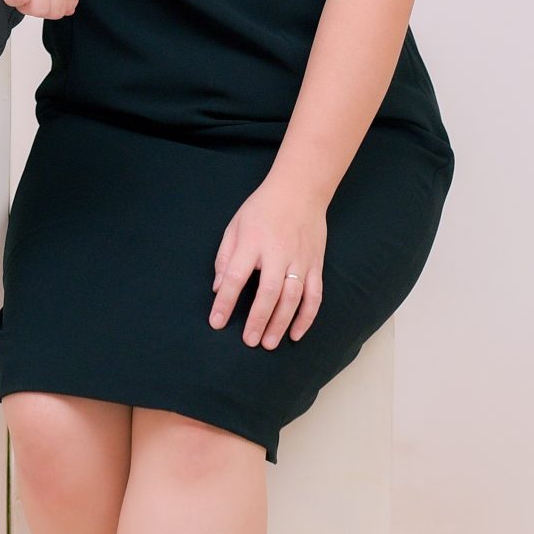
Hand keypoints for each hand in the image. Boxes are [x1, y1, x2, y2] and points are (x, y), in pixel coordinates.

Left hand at [210, 185, 325, 345]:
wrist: (300, 190)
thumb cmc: (262, 208)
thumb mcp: (235, 226)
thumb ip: (225, 257)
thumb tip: (218, 288)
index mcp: (252, 242)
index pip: (235, 277)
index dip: (225, 302)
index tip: (217, 322)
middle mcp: (277, 253)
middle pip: (268, 292)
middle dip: (258, 319)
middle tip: (249, 341)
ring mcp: (300, 260)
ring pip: (293, 298)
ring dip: (281, 323)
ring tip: (268, 343)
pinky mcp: (316, 265)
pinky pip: (314, 296)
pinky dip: (307, 317)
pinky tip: (296, 334)